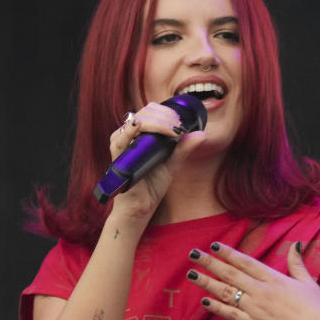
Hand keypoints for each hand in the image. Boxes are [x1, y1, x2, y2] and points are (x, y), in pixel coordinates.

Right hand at [108, 102, 205, 221]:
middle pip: (143, 114)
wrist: (142, 207)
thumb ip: (183, 148)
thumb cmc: (152, 184)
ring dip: (154, 122)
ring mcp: (122, 147)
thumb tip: (202, 134)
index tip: (181, 123)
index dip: (166, 112)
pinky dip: (127, 131)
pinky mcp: (117, 159)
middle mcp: (129, 137)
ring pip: (134, 123)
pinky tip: (137, 126)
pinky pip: (119, 142)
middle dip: (164, 116)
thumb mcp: (171, 163)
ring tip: (171, 129)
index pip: (150, 112)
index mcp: (140, 135)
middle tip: (178, 127)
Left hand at [187, 241, 319, 319]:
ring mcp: (256, 309)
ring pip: (226, 293)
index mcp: (274, 278)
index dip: (228, 253)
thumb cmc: (318, 310)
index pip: (245, 262)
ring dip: (207, 283)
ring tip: (191, 274)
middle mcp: (261, 291)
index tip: (213, 245)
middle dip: (210, 263)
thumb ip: (297, 264)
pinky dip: (217, 308)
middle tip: (193, 253)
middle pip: (230, 274)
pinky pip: (231, 315)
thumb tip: (295, 245)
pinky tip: (204, 301)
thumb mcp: (308, 282)